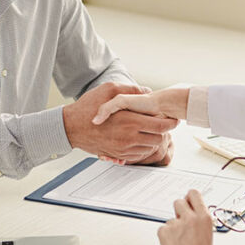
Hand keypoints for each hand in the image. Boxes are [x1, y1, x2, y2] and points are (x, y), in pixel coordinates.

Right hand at [63, 83, 177, 162]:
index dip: (171, 123)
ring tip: (150, 130)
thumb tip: (146, 90)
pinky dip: (143, 148)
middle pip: (158, 139)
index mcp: (130, 121)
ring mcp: (124, 148)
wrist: (71, 127)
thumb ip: (130, 89)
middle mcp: (129, 137)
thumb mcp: (108, 90)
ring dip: (153, 140)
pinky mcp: (118, 155)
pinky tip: (139, 138)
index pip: (160, 126)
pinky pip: (138, 155)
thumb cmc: (88, 107)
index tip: (174, 119)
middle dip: (163, 132)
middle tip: (163, 124)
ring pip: (149, 148)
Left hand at [157, 190, 213, 244]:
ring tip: (180, 241)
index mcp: (204, 217)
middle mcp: (190, 217)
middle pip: (178, 202)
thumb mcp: (207, 233)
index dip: (189, 197)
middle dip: (179, 211)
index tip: (188, 201)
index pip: (193, 194)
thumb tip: (192, 211)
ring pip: (170, 218)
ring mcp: (176, 224)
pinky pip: (163, 229)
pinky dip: (166, 236)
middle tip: (181, 222)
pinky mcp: (164, 231)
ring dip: (173, 227)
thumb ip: (199, 219)